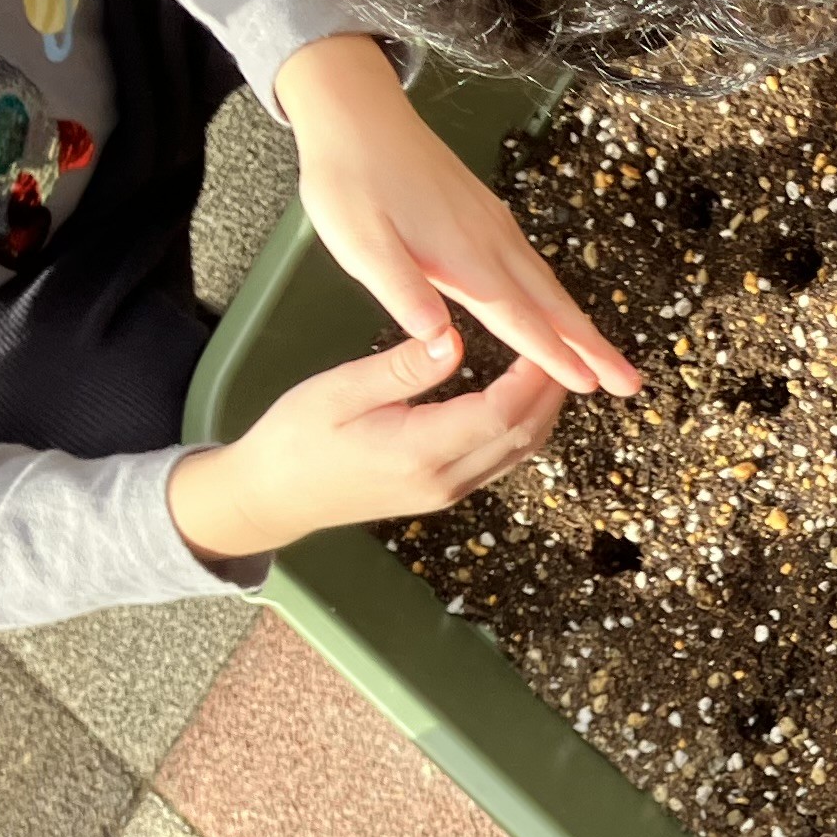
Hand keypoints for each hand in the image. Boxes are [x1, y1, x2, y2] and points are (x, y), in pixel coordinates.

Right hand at [166, 330, 564, 563]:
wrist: (274, 497)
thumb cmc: (296, 437)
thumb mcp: (339, 390)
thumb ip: (402, 368)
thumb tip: (452, 338)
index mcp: (419, 452)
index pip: (499, 414)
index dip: (532, 377)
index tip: (547, 340)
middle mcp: (444, 480)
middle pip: (522, 437)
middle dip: (551, 392)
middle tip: (563, 345)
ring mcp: (447, 492)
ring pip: (517, 453)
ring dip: (542, 411)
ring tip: (551, 364)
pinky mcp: (442, 492)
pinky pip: (499, 461)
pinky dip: (520, 426)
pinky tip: (519, 394)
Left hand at [275, 36, 631, 394]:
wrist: (357, 112)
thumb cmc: (350, 181)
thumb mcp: (359, 244)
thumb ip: (402, 293)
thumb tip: (442, 344)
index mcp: (464, 259)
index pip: (521, 318)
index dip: (557, 356)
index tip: (593, 387)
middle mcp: (492, 243)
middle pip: (554, 304)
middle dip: (594, 347)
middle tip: (630, 383)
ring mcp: (495, 226)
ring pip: (548, 284)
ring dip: (581, 325)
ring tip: (606, 358)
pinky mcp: (488, 215)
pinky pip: (534, 266)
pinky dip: (557, 297)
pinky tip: (558, 309)